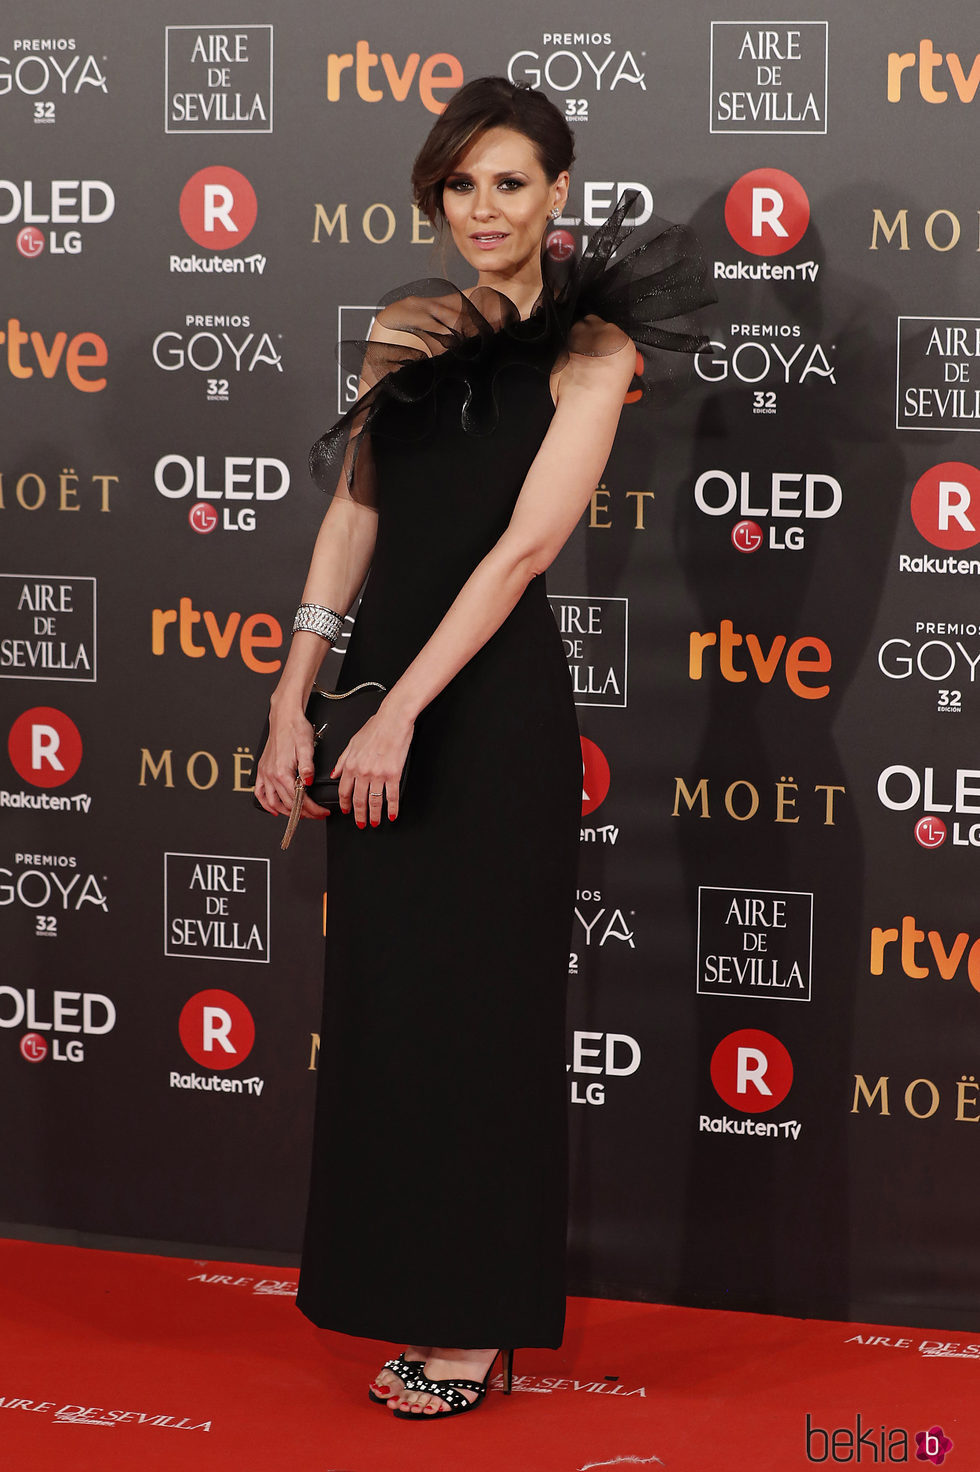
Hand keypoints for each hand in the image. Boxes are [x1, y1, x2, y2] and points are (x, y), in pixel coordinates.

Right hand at [254, 701, 329, 821]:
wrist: (284, 717)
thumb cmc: (296, 729)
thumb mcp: (307, 747)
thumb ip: (307, 767)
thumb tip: (307, 783)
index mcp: (282, 771)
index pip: (298, 799)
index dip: (312, 809)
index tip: (321, 812)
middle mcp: (271, 774)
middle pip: (287, 803)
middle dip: (303, 812)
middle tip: (316, 814)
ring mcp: (264, 773)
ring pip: (273, 802)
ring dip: (286, 812)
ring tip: (299, 814)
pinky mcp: (262, 770)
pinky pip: (259, 793)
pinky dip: (266, 804)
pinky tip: (274, 809)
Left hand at [332, 700, 412, 826]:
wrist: (393, 719)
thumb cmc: (375, 727)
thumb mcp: (352, 742)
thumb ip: (342, 761)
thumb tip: (334, 773)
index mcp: (351, 764)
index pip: (344, 790)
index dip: (345, 804)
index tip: (347, 811)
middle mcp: (363, 772)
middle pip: (358, 800)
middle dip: (359, 815)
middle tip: (361, 824)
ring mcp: (378, 775)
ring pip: (374, 801)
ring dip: (374, 815)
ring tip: (375, 822)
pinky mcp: (393, 774)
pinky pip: (392, 796)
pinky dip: (392, 808)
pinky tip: (392, 814)